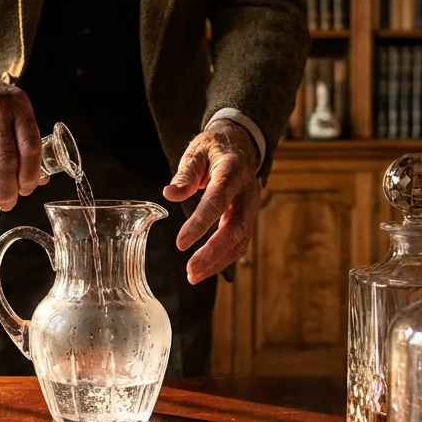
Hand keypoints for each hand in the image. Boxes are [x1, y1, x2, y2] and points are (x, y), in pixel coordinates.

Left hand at [162, 120, 260, 283]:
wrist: (241, 145)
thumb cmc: (214, 148)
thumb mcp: (197, 151)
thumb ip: (185, 174)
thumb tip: (170, 194)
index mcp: (232, 171)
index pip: (217, 201)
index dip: (200, 224)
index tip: (181, 244)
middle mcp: (247, 192)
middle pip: (235, 227)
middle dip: (213, 252)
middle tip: (191, 271)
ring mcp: (251, 207)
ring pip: (240, 240)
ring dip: (218, 262)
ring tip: (193, 276)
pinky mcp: (248, 218)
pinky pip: (239, 242)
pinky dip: (223, 259)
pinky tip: (204, 270)